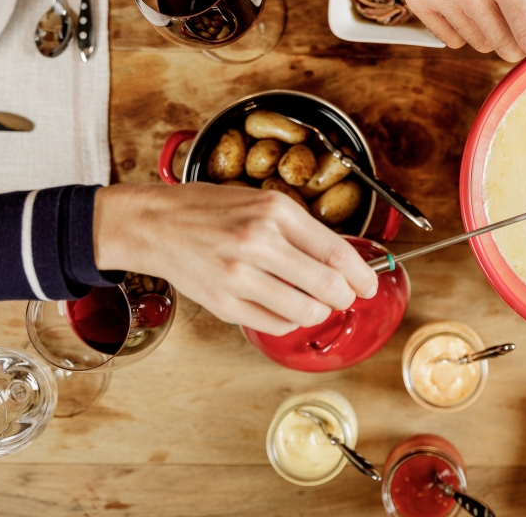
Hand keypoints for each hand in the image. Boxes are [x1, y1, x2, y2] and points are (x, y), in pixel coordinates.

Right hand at [92, 184, 378, 335]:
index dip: (362, 274)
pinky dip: (287, 322)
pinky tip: (282, 308)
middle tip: (343, 297)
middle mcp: (259, 242)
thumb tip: (341, 260)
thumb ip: (300, 229)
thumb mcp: (261, 202)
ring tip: (312, 305)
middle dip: (344, 297)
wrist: (156, 224)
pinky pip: (275, 324)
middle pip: (328, 285)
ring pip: (304, 311)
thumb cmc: (210, 210)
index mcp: (275, 212)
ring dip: (317, 312)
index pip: (336, 251)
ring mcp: (240, 275)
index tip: (369, 284)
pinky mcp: (224, 303)